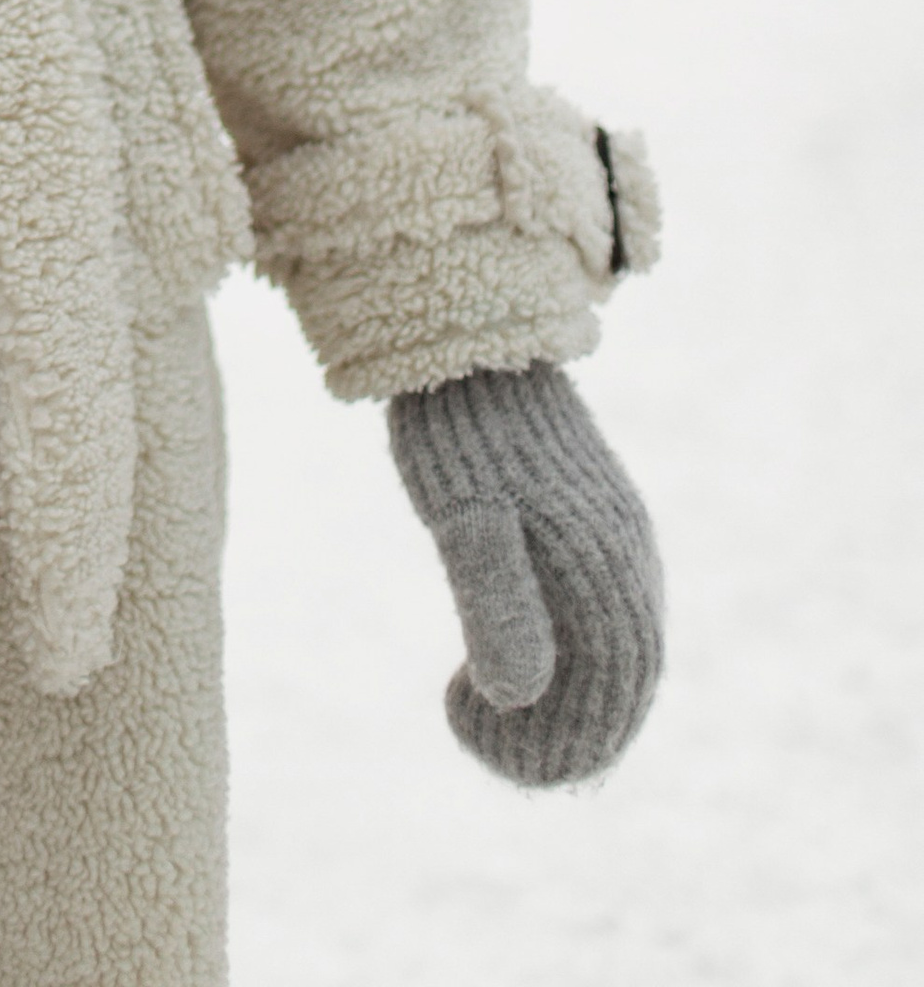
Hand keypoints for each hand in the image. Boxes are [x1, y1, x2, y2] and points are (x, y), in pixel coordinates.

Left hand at [389, 363, 662, 785]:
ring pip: (611, 653)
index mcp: (609, 563)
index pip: (612, 688)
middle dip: (559, 733)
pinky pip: (596, 619)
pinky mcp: (589, 525)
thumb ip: (495, 601)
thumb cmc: (458, 430)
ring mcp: (614, 540)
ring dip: (558, 702)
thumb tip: (518, 696)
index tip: (485, 748)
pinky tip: (502, 671)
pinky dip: (560, 662)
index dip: (558, 739)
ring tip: (476, 714)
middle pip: (620, 681)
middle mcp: (628, 557)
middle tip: (476, 743)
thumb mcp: (464, 517)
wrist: (463, 338)